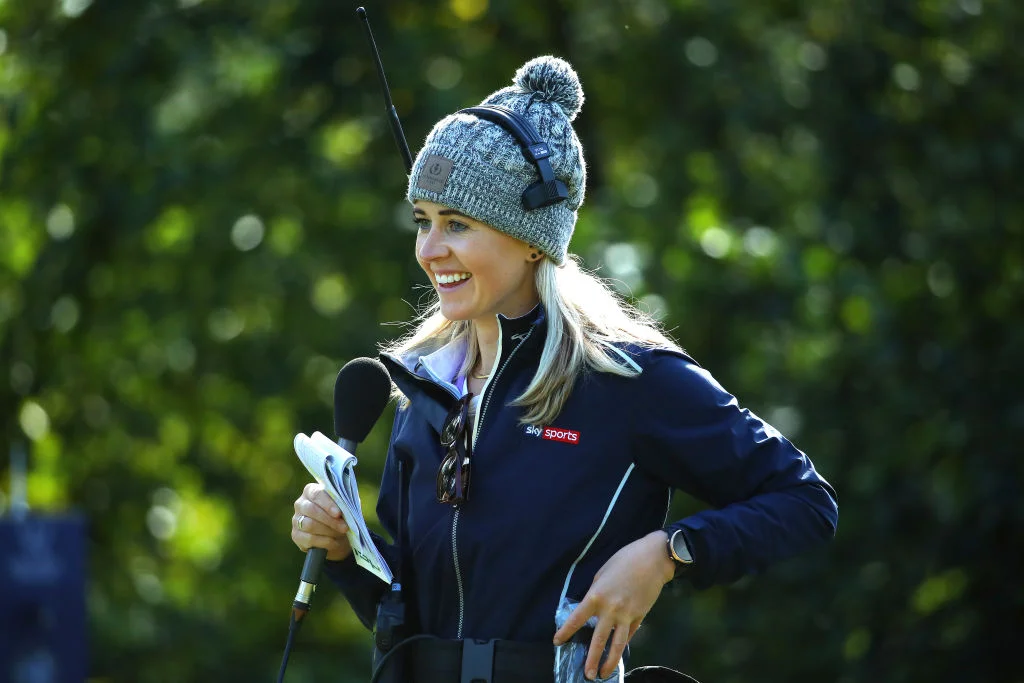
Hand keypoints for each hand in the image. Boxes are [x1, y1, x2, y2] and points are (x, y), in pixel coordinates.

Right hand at [291, 482, 351, 561]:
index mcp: (311, 491)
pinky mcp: (296, 535)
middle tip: (344, 527)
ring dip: (328, 531)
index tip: (338, 513)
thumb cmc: (341, 516)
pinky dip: (324, 541)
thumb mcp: (344, 507)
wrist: (337, 535)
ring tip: (340, 533)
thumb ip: (343, 504)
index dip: (328, 504)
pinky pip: (309, 539)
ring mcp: (296, 520)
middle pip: (312, 510)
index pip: (316, 494)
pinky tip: (334, 542)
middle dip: (330, 520)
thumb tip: (345, 506)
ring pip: (310, 525)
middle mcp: (300, 504)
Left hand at [552, 530, 675, 679]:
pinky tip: (618, 653)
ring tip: (604, 674)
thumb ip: (596, 593)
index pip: (577, 619)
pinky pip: (629, 634)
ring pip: (617, 644)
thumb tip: (593, 609)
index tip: (557, 641)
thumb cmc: (624, 560)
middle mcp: (610, 610)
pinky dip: (623, 644)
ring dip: (610, 662)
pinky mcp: (640, 617)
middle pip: (598, 639)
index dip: (565, 632)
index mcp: (596, 596)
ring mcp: (627, 616)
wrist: (653, 559)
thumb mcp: (602, 574)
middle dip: (591, 659)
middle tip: (586, 674)